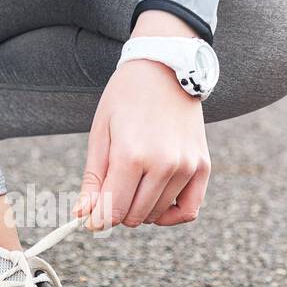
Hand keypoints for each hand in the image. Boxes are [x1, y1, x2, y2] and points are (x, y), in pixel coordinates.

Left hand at [76, 12, 210, 228]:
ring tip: (133, 184)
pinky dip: (171, 215)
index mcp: (131, 155)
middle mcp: (163, 164)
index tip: (90, 217)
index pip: (113, 210)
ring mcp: (186, 166)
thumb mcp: (101, 133)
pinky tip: (157, 203)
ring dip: (140, 209)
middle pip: (134, 216)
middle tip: (112, 190)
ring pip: (157, 215)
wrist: (165, 68)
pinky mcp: (202, 166)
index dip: (97, 219)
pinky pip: (189, 211)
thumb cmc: (125, 98)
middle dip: (117, 211)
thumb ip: (93, 178)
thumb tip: (83, 216)